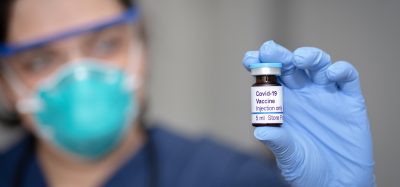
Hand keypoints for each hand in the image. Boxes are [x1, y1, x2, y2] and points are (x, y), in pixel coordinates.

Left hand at [242, 40, 374, 186]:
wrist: (337, 183)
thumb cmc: (308, 169)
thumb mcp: (289, 158)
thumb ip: (278, 142)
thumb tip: (260, 131)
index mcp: (283, 104)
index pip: (269, 78)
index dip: (259, 64)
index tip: (249, 59)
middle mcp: (303, 95)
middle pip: (290, 65)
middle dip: (279, 55)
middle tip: (270, 50)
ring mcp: (326, 94)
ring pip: (318, 64)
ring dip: (309, 56)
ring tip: (299, 59)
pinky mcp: (350, 100)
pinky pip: (347, 78)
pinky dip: (340, 70)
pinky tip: (331, 74)